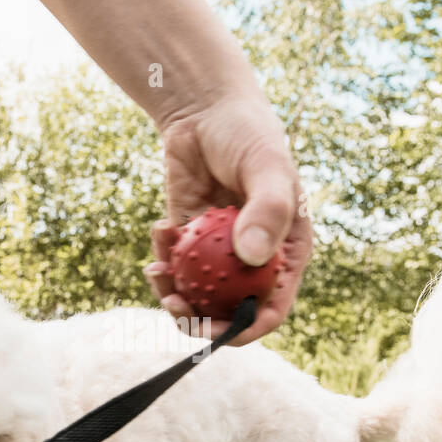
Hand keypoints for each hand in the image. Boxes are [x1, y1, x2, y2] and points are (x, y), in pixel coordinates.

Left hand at [145, 95, 311, 344]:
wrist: (206, 109)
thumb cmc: (247, 134)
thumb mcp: (266, 167)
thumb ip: (267, 210)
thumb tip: (252, 258)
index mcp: (285, 253)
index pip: (272, 307)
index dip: (247, 328)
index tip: (217, 332)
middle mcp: (254, 260)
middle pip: (230, 310)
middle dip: (201, 320)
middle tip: (174, 308)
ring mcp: (220, 253)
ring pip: (198, 294)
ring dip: (174, 295)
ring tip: (156, 275)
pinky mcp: (190, 239)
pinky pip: (175, 266)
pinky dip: (162, 258)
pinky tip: (159, 231)